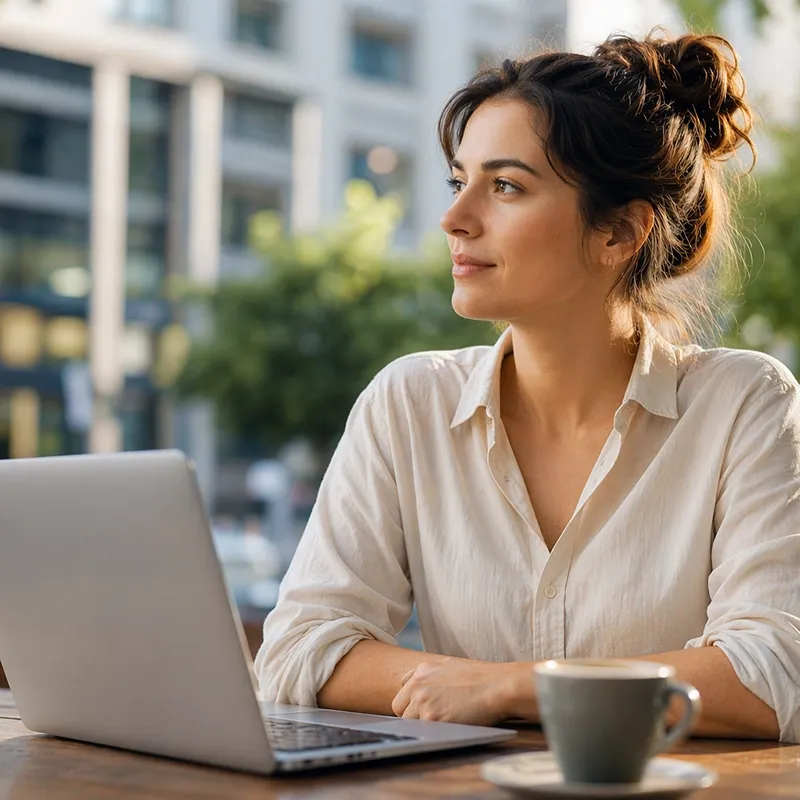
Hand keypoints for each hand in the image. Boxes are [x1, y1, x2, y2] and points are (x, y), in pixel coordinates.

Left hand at [390, 657, 525, 725]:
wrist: (498, 686)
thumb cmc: (481, 678)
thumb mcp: (449, 666)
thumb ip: (428, 675)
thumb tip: (409, 682)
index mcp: (422, 671)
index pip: (401, 695)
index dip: (411, 707)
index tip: (423, 712)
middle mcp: (418, 684)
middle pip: (399, 710)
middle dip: (412, 718)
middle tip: (433, 722)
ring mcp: (423, 701)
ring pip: (409, 724)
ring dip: (423, 727)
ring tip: (445, 724)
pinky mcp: (431, 718)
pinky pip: (422, 732)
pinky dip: (433, 734)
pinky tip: (449, 728)